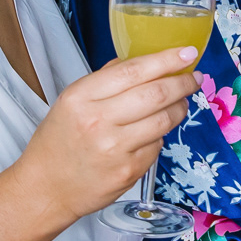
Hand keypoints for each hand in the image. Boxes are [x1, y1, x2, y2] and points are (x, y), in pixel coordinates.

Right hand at [18, 47, 199, 219]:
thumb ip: (105, 79)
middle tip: (194, 77)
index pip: (133, 71)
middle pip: (155, 94)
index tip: (187, 52)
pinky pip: (157, 146)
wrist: (46, 188)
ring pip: (163, 120)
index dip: (165, 59)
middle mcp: (98, 121)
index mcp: (81, 97)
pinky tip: (153, 132)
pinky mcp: (128, 172)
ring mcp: (115, 149)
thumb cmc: (58, 142)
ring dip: (179, 108)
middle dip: (182, 83)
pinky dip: (160, 135)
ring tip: (181, 102)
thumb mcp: (71, 101)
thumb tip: (143, 62)